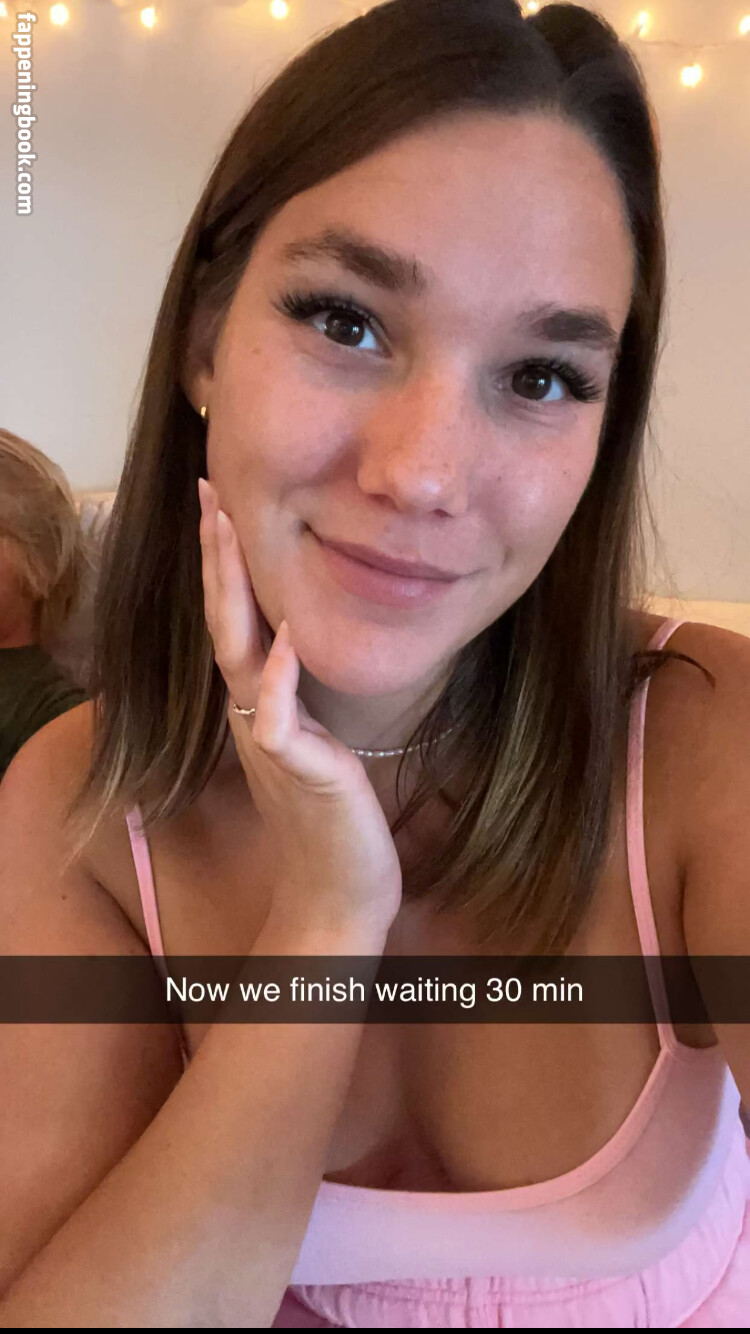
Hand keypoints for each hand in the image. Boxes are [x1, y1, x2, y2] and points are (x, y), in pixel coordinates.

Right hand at [198, 477, 402, 938]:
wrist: (339, 890)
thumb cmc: (333, 817)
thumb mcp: (314, 739)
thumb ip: (299, 694)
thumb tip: (297, 641)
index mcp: (261, 701)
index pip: (237, 618)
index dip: (226, 563)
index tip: (220, 504)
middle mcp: (255, 712)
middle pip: (226, 621)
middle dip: (219, 556)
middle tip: (209, 492)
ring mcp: (270, 739)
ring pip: (240, 655)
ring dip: (233, 594)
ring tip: (229, 533)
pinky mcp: (296, 770)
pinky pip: (278, 718)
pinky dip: (281, 676)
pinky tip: (286, 636)